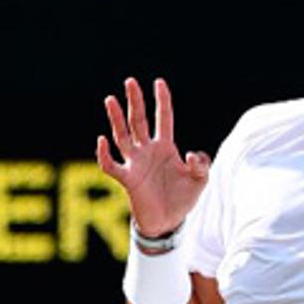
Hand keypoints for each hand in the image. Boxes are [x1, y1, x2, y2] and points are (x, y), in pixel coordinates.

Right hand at [95, 77, 209, 239]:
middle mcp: (147, 151)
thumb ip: (201, 164)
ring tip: (110, 100)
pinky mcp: (127, 180)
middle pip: (139, 120)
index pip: (163, 118)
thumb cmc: (183, 199)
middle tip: (130, 81)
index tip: (159, 82)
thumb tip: (189, 153)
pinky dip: (104, 154)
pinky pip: (111, 165)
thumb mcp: (200, 180)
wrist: (168, 223)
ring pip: (122, 136)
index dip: (162, 100)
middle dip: (135, 101)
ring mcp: (135, 163)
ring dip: (116, 119)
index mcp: (165, 147)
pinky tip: (102, 140)